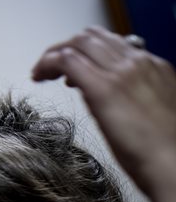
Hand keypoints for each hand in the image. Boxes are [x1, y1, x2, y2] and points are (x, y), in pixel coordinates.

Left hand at [31, 25, 175, 199]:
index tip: (73, 73)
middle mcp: (138, 63)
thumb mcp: (153, 113)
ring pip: (79, 43)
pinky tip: (38, 77)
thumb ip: (135, 98)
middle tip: (50, 67)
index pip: (114, 45)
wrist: (174, 163)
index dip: (88, 54)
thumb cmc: (164, 149)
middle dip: (67, 47)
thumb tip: (111, 98)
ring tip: (41, 73)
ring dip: (54, 54)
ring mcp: (121, 73)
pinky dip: (47, 63)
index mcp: (154, 67)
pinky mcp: (103, 88)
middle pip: (93, 37)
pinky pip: (67, 60)